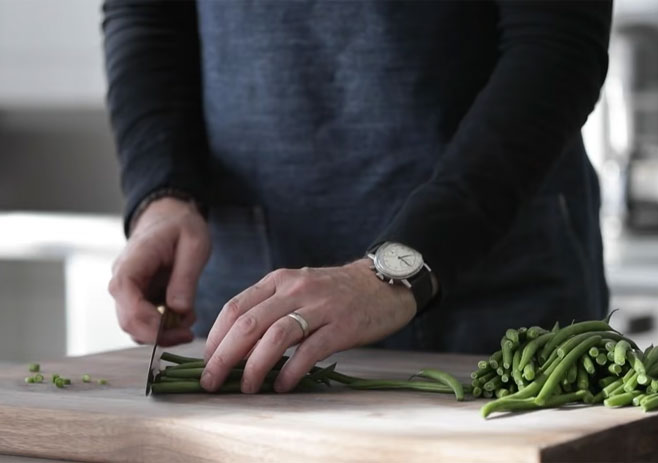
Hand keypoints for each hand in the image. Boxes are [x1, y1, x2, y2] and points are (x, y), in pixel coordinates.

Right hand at [108, 197, 210, 345]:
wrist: (169, 215)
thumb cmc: (181, 225)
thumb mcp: (194, 245)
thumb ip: (185, 279)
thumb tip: (179, 312)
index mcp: (131, 264)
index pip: (128, 304)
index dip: (151, 324)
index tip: (180, 330)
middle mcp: (122, 281)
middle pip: (129, 322)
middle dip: (160, 335)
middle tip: (189, 333)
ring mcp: (127, 291)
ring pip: (135, 326)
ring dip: (163, 333)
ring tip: (189, 319)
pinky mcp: (137, 297)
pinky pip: (145, 320)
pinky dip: (164, 326)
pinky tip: (184, 314)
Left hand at [202, 259, 416, 392]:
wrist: (381, 284)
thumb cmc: (333, 292)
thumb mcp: (297, 289)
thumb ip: (269, 309)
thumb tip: (234, 346)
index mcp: (278, 281)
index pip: (235, 307)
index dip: (215, 337)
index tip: (205, 362)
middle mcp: (295, 290)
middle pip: (248, 323)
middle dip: (224, 356)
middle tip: (211, 381)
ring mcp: (319, 307)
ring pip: (275, 336)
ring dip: (254, 366)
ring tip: (246, 387)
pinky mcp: (342, 326)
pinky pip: (309, 350)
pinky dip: (291, 371)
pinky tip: (282, 386)